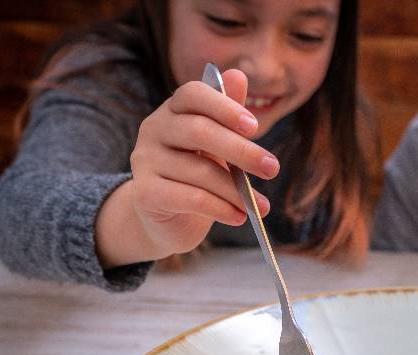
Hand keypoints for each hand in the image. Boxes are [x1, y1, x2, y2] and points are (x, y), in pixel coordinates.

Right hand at [98, 69, 277, 266]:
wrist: (170, 216)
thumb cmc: (200, 172)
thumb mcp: (219, 143)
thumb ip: (229, 113)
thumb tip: (238, 75)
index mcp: (174, 109)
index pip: (193, 93)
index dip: (224, 107)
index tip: (254, 127)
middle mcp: (154, 128)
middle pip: (199, 131)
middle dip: (241, 151)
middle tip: (272, 168)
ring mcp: (144, 160)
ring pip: (199, 171)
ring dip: (236, 191)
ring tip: (261, 206)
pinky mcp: (144, 192)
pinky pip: (189, 198)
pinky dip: (220, 209)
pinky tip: (239, 217)